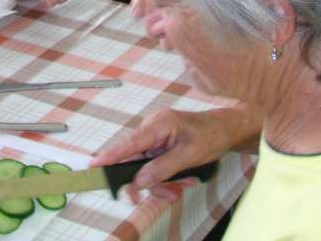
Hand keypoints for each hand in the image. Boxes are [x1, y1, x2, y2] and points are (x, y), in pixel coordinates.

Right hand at [89, 106, 261, 202]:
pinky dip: (165, 176)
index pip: (129, 143)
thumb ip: (162, 168)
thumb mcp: (189, 155)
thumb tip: (139, 180)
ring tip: (181, 186)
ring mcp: (156, 137)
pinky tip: (180, 181)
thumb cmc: (211, 134)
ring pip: (145, 167)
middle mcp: (152, 129)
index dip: (110, 156)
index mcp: (158, 124)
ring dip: (161, 181)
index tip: (94, 165)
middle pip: (135, 160)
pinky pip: (154, 165)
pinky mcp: (160, 145)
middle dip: (148, 181)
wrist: (226, 129)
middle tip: (160, 196)